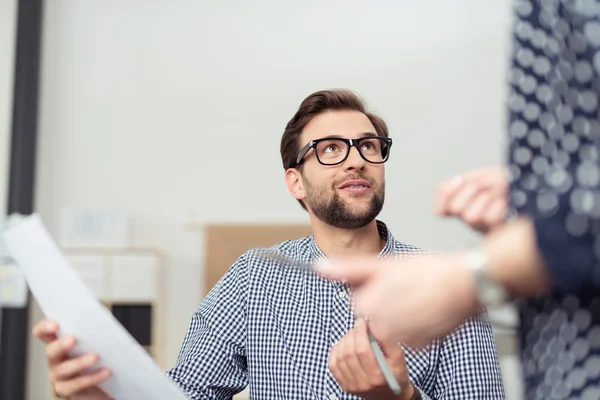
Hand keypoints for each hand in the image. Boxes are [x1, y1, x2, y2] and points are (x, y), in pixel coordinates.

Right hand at [32, 319, 111, 399]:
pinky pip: (77, 384)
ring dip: (79, 362)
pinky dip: (93, 377)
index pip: (44, 333)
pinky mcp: (67, 390)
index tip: (55, 323)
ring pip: (63, 370)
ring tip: (95, 356)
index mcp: (59, 343)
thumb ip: (96, 327)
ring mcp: (58, 377)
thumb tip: (103, 314)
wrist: (105, 384)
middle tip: (73, 339)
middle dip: (61, 345)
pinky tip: (106, 371)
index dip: (45, 328)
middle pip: (51, 351)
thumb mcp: (97, 341)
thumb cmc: (99, 357)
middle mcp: (55, 360)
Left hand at [317, 254, 478, 347]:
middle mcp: (383, 326)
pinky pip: (408, 337)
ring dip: (400, 316)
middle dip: (385, 305)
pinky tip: (427, 311)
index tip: (389, 283)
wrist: (466, 283)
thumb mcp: (383, 265)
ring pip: (391, 327)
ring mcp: (402, 338)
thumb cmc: (426, 270)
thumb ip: (348, 270)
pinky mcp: (419, 345)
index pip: (357, 303)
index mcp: (369, 305)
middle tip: (406, 290)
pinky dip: (416, 327)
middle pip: (373, 317)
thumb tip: (318, 268)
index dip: (373, 290)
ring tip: (417, 299)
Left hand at [329, 318, 413, 399]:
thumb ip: (388, 340)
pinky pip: (333, 364)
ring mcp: (351, 385)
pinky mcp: (344, 385)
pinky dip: (337, 350)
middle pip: (349, 352)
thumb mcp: (399, 358)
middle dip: (352, 334)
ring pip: (340, 356)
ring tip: (354, 335)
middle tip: (359, 326)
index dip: (360, 332)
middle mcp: (362, 383)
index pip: (363, 350)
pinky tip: (345, 345)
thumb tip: (374, 323)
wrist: (390, 396)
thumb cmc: (396, 374)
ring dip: (345, 340)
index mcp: (378, 376)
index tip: (362, 321)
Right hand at [435, 166, 507, 232]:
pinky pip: (489, 219)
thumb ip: (457, 184)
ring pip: (470, 216)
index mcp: (463, 206)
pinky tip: (506, 202)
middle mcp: (471, 220)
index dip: (447, 193)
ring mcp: (484, 228)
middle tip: (485, 185)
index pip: (440, 210)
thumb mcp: (480, 177)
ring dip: (485, 198)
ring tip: (499, 193)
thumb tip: (440, 190)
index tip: (460, 181)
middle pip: (455, 209)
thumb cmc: (510, 181)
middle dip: (470, 190)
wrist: (536, 184)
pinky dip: (498, 205)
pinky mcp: (499, 232)